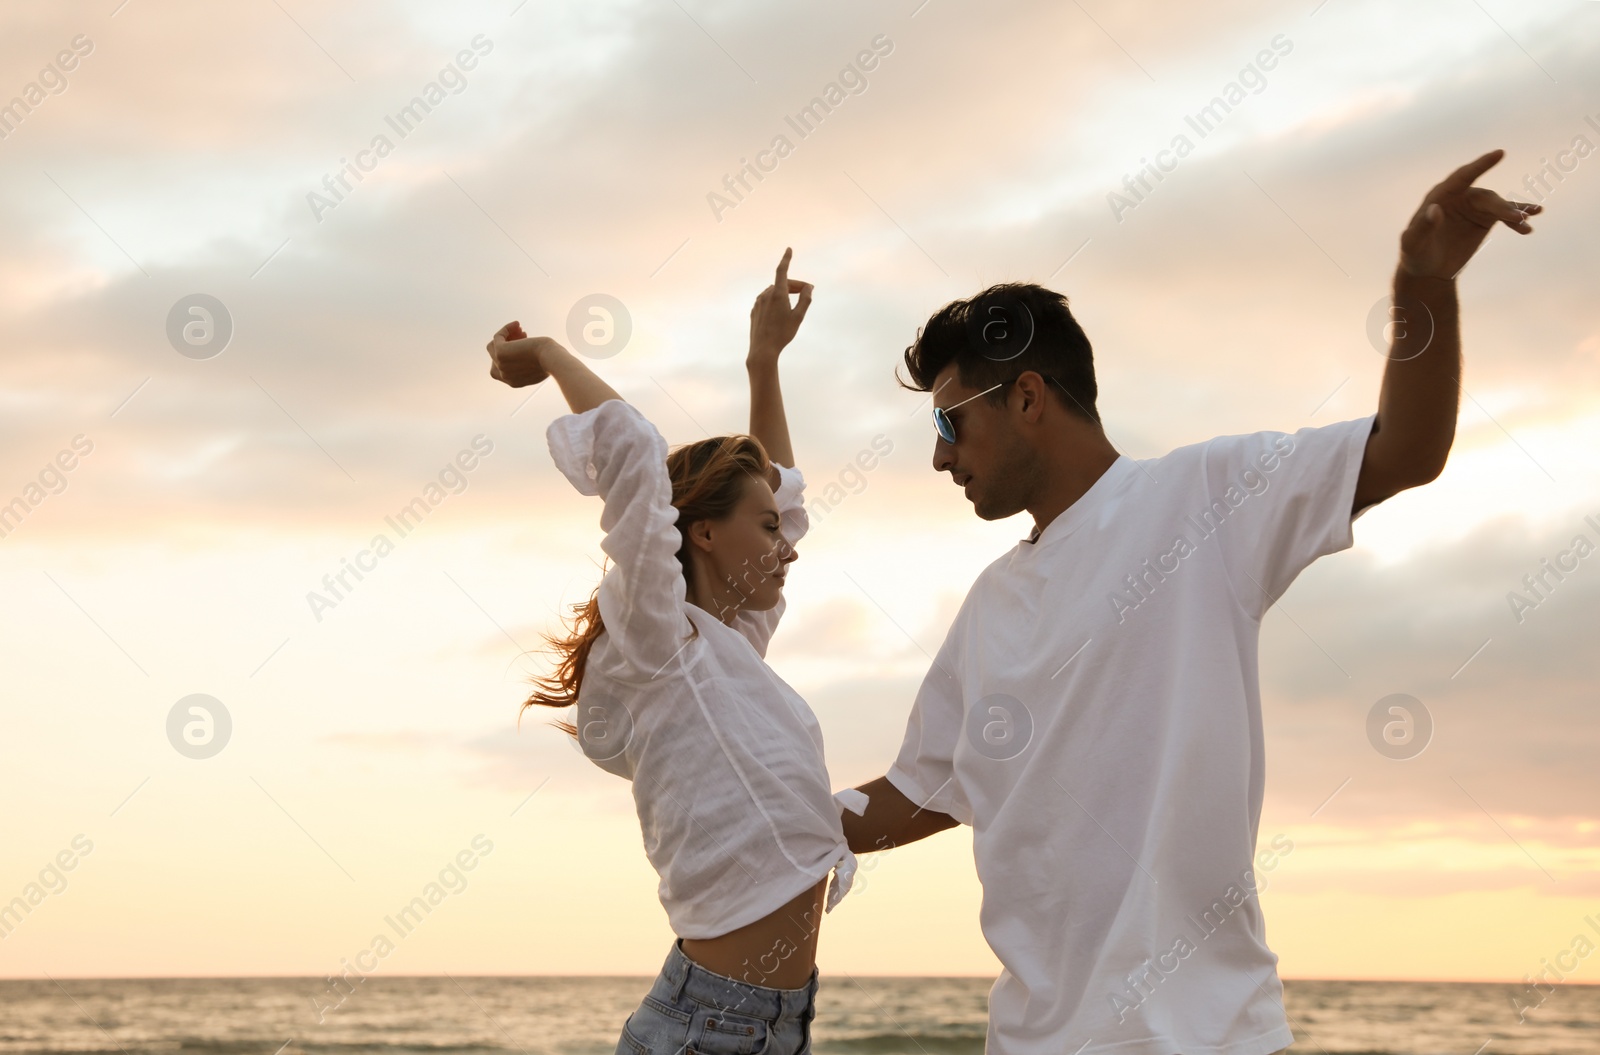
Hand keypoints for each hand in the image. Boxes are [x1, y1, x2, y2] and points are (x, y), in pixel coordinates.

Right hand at [486, 320, 556, 386]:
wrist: (552, 359)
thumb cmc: (552, 361)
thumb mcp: (539, 365)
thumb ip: (527, 362)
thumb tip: (521, 348)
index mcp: (513, 382)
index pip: (501, 368)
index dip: (510, 354)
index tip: (522, 343)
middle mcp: (504, 376)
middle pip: (497, 356)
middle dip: (509, 344)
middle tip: (523, 334)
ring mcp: (500, 365)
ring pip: (494, 346)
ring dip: (507, 335)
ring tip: (520, 328)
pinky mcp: (500, 353)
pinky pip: (497, 337)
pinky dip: (506, 329)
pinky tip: (517, 324)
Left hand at [748, 247, 812, 363]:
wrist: (763, 349)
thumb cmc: (783, 334)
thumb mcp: (799, 317)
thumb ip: (805, 299)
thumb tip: (808, 287)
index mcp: (777, 294)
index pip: (782, 271)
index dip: (786, 259)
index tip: (789, 249)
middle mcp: (765, 295)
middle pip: (782, 283)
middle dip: (795, 285)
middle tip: (808, 292)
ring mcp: (758, 302)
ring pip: (774, 292)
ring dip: (786, 293)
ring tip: (795, 303)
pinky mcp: (754, 310)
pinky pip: (767, 300)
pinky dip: (776, 301)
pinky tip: (782, 311)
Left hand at [1398, 149, 1540, 279]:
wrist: (1428, 268)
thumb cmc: (1415, 253)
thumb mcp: (1412, 243)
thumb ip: (1422, 226)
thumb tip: (1436, 210)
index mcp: (1440, 196)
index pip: (1462, 177)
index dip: (1481, 165)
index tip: (1500, 153)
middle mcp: (1460, 196)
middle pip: (1485, 197)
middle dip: (1501, 207)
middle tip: (1515, 217)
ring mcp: (1475, 207)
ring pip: (1499, 205)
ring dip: (1514, 212)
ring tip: (1528, 219)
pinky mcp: (1486, 218)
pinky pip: (1506, 216)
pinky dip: (1517, 220)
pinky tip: (1528, 227)